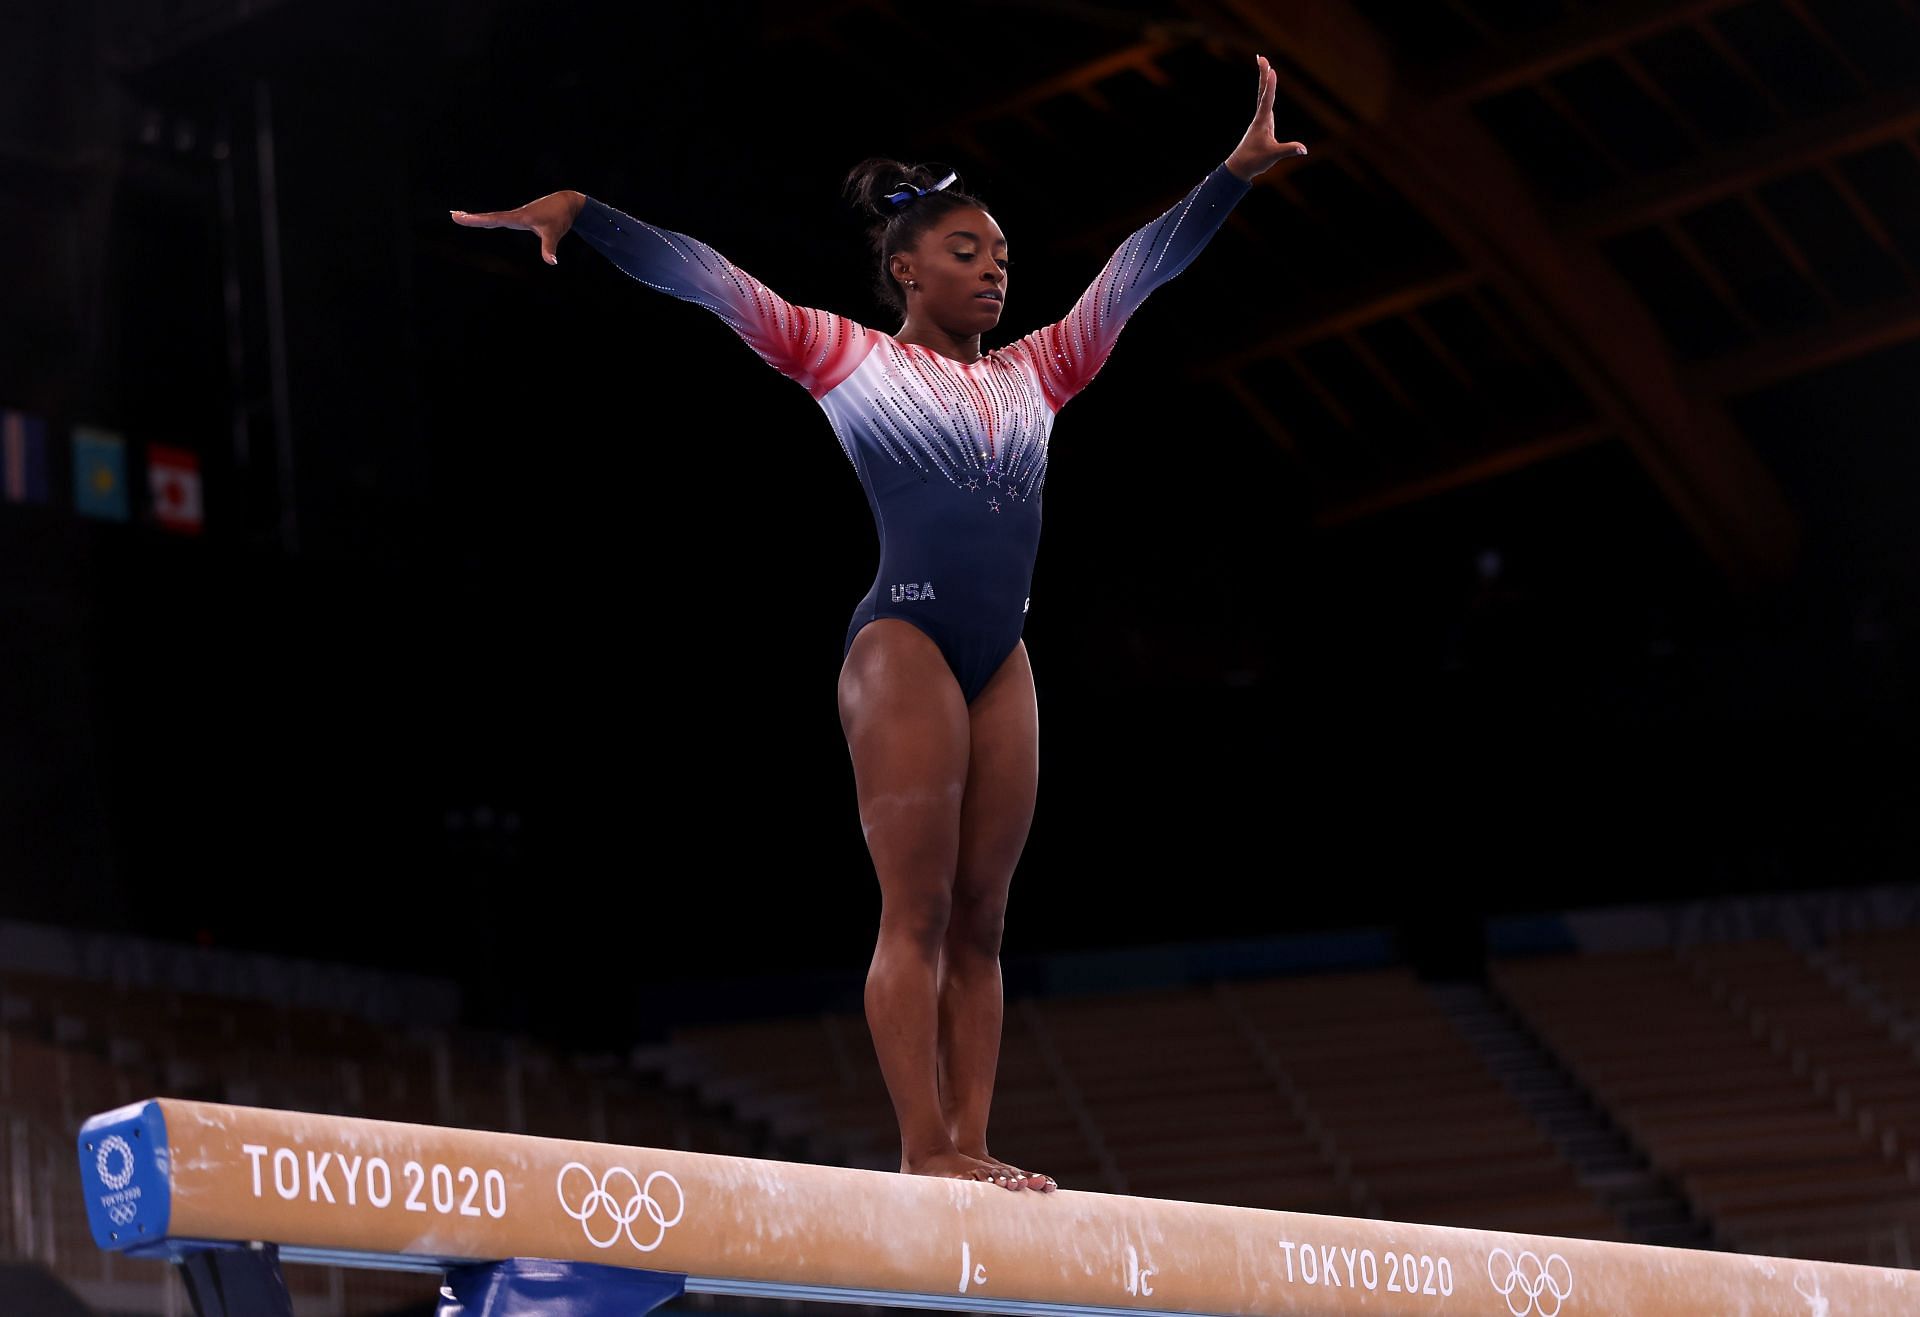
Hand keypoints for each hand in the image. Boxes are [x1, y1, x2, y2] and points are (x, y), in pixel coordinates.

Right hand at [449, 190, 585, 264]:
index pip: (494, 219)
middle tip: (453, 216)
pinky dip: (488, 220)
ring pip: (493, 217)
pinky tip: (483, 221)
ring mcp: (516, 216)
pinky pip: (500, 219)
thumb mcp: (554, 233)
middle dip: (472, 218)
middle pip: (489, 217)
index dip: (477, 219)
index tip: (461, 216)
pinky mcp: (520, 218)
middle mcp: (515, 215)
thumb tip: (551, 262)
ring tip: (459, 216)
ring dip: (476, 218)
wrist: (566, 203)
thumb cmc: (560, 218)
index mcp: (519, 217)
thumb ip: (550, 248)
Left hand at [1225, 55, 1306, 182]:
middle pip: (1262, 92)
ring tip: (1265, 65)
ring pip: (1263, 95)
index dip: (1271, 85)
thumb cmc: (1254, 161)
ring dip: (1264, 80)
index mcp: (1262, 121)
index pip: (1267, 100)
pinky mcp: (1262, 125)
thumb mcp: (1272, 156)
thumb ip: (1288, 150)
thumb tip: (1304, 149)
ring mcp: (1261, 120)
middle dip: (1263, 74)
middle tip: (1261, 57)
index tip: (1272, 70)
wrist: (1239, 168)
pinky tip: (1268, 88)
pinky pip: (1265, 103)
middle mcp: (1260, 117)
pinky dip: (1267, 92)